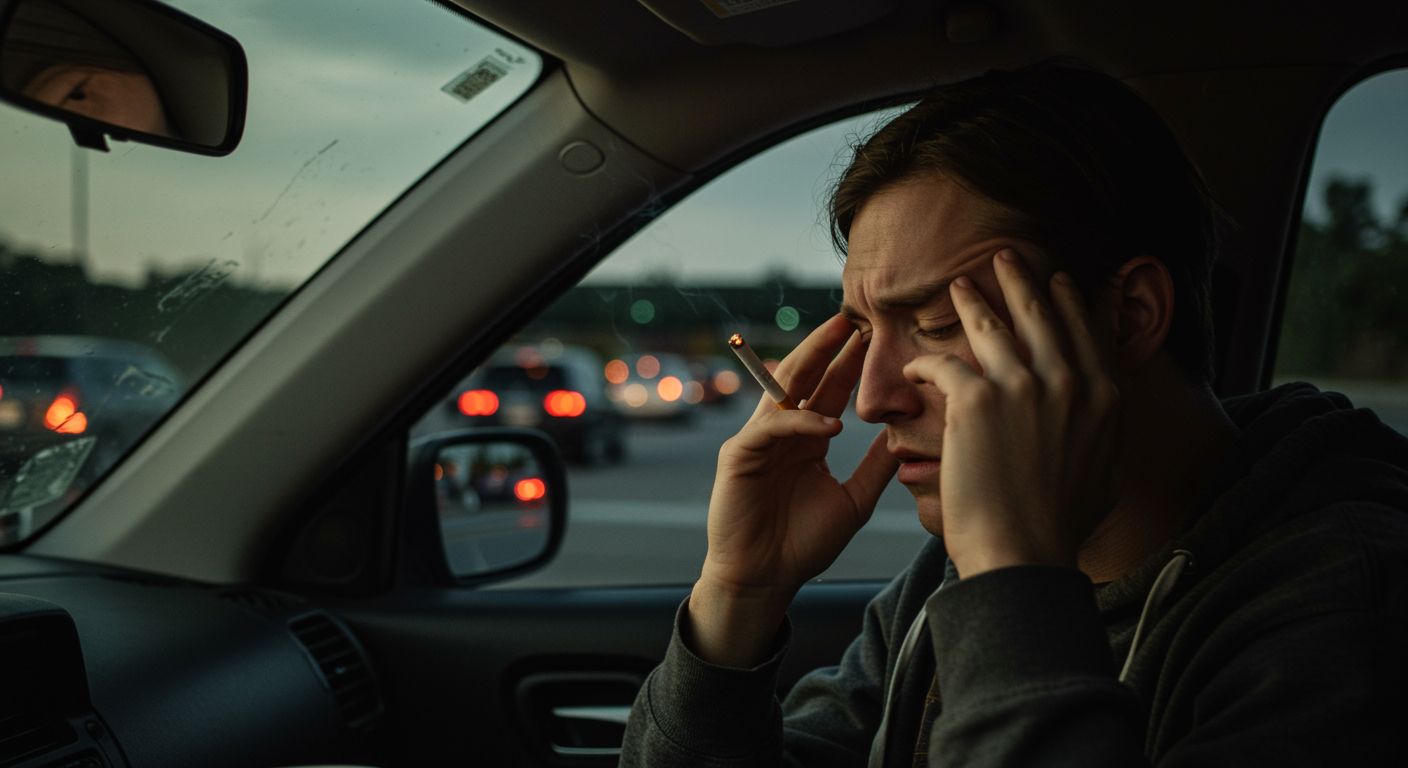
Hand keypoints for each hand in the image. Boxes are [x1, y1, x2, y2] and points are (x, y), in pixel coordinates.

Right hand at [688, 314, 896, 665]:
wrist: (765, 579)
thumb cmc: (803, 545)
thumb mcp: (853, 500)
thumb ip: (874, 467)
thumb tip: (904, 437)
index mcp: (806, 439)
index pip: (828, 389)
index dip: (849, 363)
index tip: (876, 337)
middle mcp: (781, 433)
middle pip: (804, 378)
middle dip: (828, 347)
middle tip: (854, 319)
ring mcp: (757, 441)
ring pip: (783, 390)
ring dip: (811, 362)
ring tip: (839, 338)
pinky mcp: (738, 456)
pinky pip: (772, 428)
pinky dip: (800, 424)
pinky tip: (829, 425)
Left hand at [902, 249, 1119, 577]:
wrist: (1024, 552)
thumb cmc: (1059, 528)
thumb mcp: (1104, 476)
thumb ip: (1103, 440)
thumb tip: (1106, 427)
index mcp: (1102, 399)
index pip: (1086, 333)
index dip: (1070, 303)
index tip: (1059, 282)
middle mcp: (1068, 383)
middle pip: (1043, 314)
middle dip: (1022, 280)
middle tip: (1006, 257)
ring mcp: (1024, 386)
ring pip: (993, 325)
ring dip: (972, 301)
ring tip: (958, 285)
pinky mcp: (977, 398)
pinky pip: (944, 362)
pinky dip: (924, 361)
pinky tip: (913, 362)